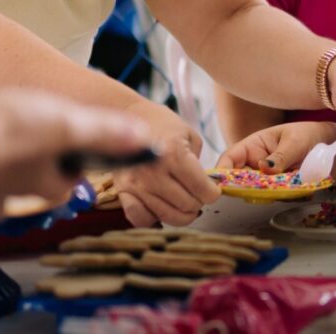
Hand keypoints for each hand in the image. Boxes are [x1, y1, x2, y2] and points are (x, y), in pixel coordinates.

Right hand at [0, 89, 150, 221]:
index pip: (60, 187)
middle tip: (19, 149)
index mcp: (33, 184)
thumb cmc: (1, 130)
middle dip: (20, 176)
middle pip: (14, 195)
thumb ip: (101, 132)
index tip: (69, 153)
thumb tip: (146, 141)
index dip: (67, 169)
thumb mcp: (62, 123)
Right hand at [114, 101, 218, 226]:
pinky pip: (139, 218)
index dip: (213, 193)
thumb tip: (206, 184)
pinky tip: (161, 209)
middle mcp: (154, 172)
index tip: (213, 190)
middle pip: (186, 205)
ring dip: (181, 214)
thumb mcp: (189, 134)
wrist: (127, 115)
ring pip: (167, 215)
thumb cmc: (161, 123)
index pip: (202, 189)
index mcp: (174, 154)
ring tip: (184, 204)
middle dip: (199, 203)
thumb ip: (200, 161)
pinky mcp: (122, 191)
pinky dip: (153, 219)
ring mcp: (136, 184)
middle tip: (198, 195)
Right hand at [218, 122, 335, 185]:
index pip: (231, 158)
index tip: (223, 184)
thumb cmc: (310, 135)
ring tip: (291, 183)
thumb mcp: (296, 141)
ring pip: (259, 193)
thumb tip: (265, 169)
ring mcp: (269, 179)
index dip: (222, 171)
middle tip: (263, 189)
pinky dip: (287, 196)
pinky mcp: (282, 190)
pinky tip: (304, 188)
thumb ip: (281, 155)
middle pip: (240, 181)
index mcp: (254, 146)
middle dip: (246, 188)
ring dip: (271, 193)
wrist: (334, 147)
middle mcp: (257, 164)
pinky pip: (278, 198)